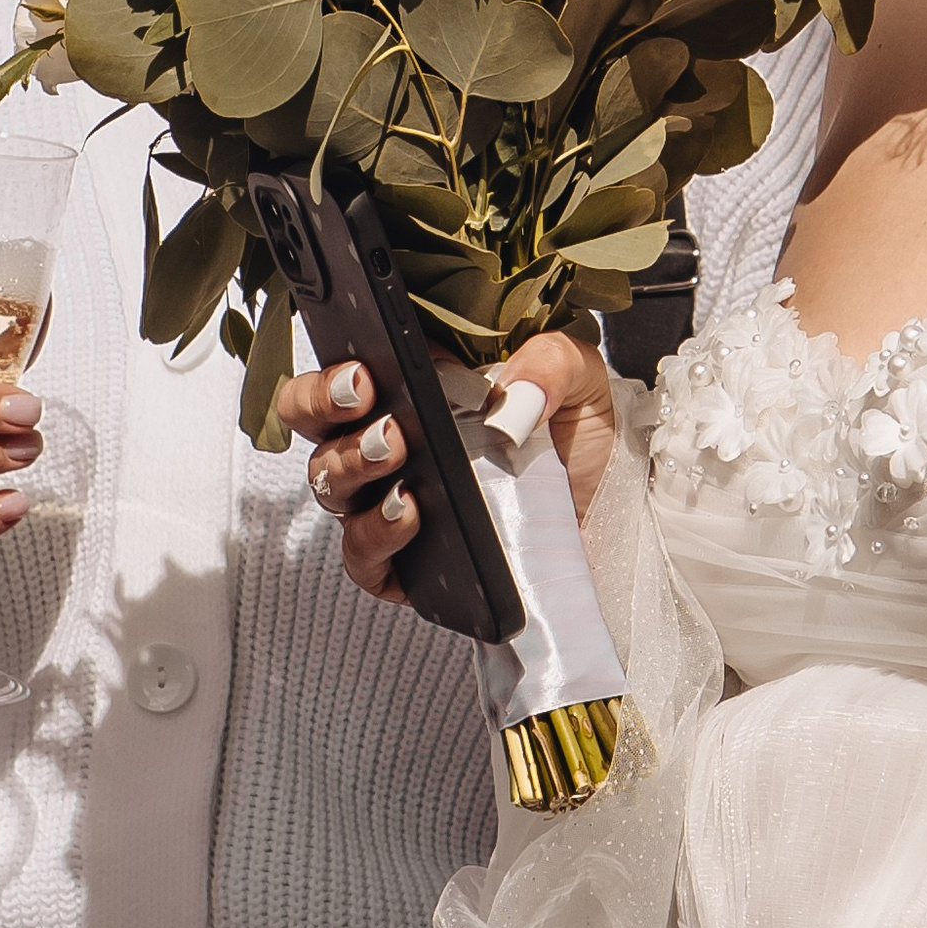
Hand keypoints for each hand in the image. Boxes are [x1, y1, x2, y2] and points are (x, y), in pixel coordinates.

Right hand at [275, 330, 618, 609]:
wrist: (607, 509)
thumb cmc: (576, 434)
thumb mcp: (578, 378)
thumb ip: (551, 363)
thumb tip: (513, 392)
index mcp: (411, 387)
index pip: (341, 374)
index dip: (333, 374)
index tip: (363, 373)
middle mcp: (388, 443)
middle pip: (319, 428)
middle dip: (327, 415)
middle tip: (384, 420)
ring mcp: (390, 503)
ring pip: (332, 488)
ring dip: (355, 472)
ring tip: (402, 469)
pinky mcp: (406, 564)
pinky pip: (365, 559)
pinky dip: (375, 538)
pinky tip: (409, 517)